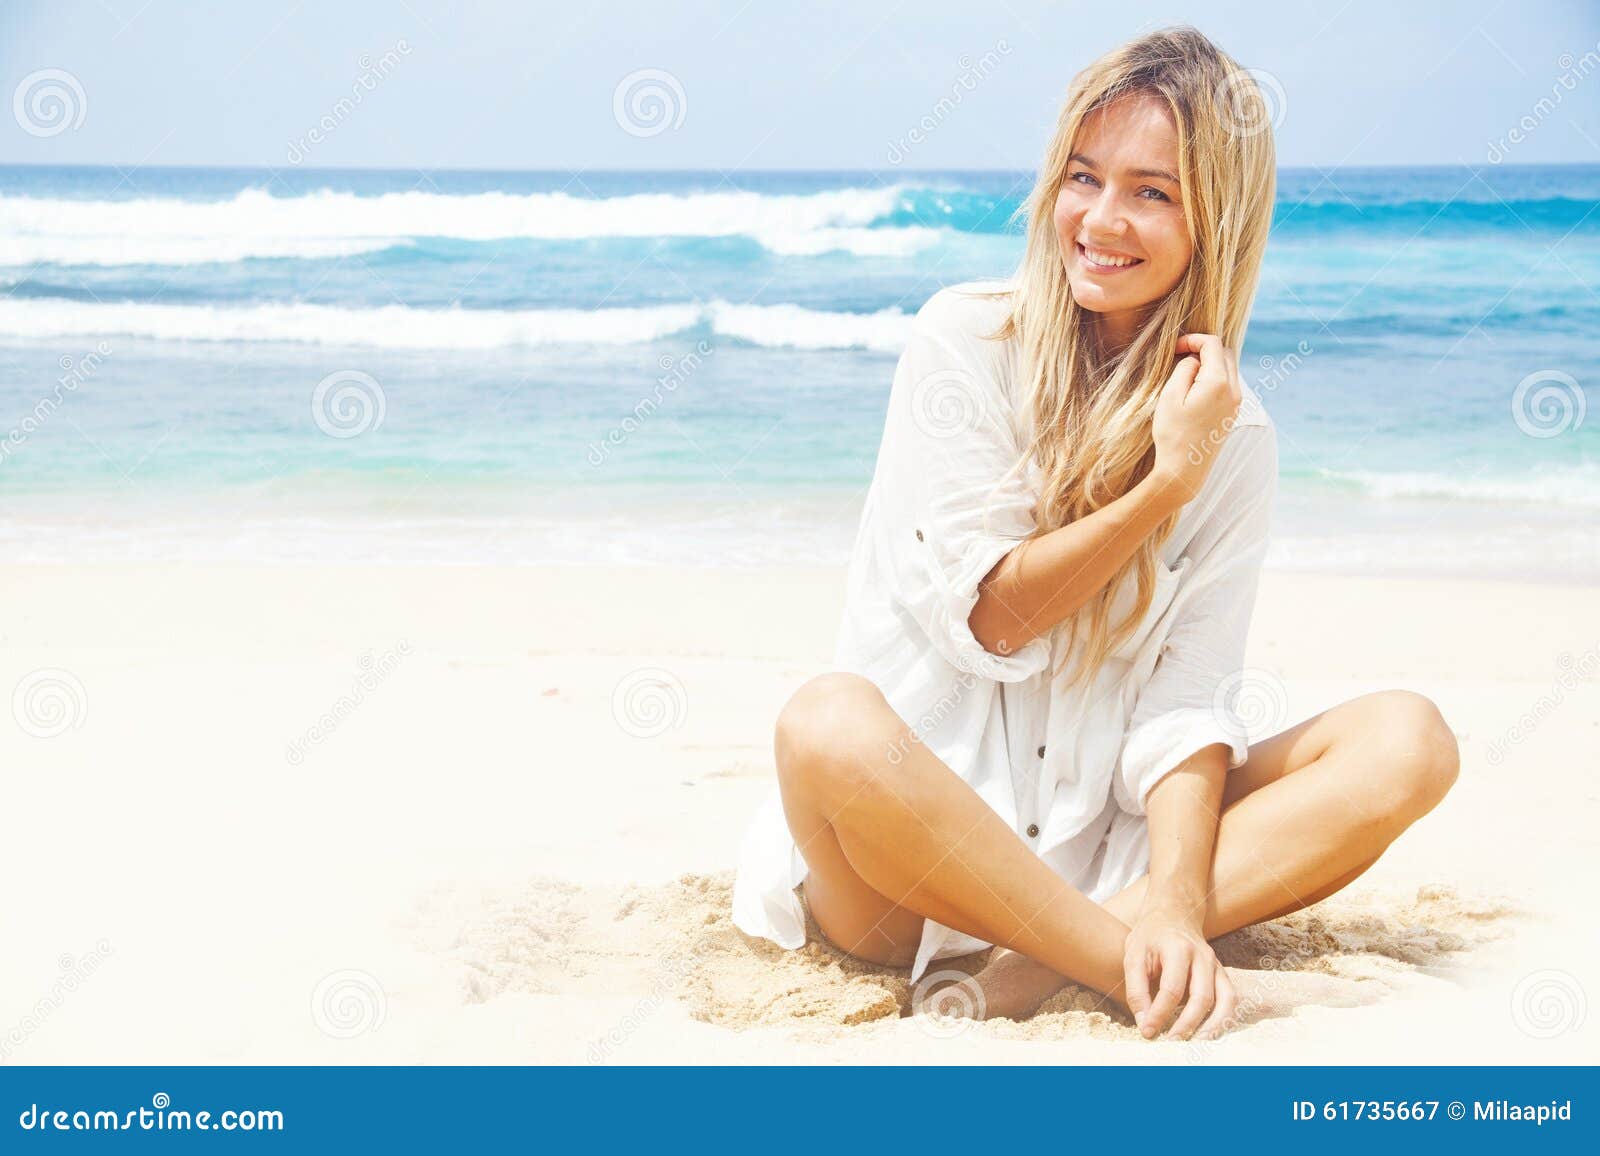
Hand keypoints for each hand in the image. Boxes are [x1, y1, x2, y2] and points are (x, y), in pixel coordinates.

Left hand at [1122, 898, 1236, 1040]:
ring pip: (1224, 1000)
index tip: (1147, 1031)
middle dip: (1186, 1024)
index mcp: (1178, 948)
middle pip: (1201, 997)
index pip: (1172, 988)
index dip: (1160, 1013)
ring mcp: (1216, 965)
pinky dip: (1223, 1019)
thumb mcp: (1133, 955)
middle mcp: (1203, 956)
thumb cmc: (1150, 936)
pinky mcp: (1222, 973)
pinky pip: (1230, 999)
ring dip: (1212, 1026)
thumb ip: (1136, 989)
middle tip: (1170, 1043)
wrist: (1172, 913)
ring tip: (1194, 1045)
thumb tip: (1144, 1022)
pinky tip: (1208, 1033)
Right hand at [1151, 332, 1242, 500]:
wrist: (1185, 470)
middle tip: (1181, 357)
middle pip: (1225, 353)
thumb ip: (1185, 369)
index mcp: (1219, 382)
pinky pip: (1229, 384)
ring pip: (1229, 368)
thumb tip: (1195, 360)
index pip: (1213, 344)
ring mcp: (1236, 403)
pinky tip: (1195, 389)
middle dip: (1204, 349)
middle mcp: (1234, 390)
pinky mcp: (1232, 414)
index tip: (1175, 348)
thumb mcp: (1171, 396)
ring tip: (1186, 374)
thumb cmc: (1173, 433)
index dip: (1193, 339)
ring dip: (1210, 364)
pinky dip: (1215, 378)